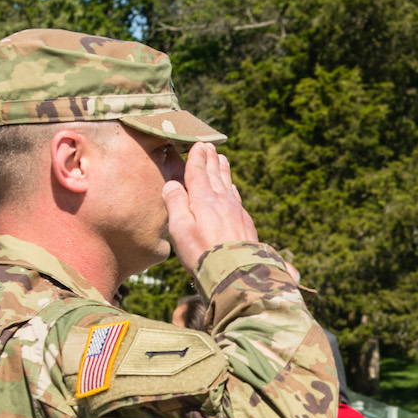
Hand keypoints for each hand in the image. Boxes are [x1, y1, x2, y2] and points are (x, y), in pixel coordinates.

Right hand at [163, 143, 258, 272]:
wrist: (237, 272)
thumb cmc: (202, 252)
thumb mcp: (180, 229)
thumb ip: (175, 203)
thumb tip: (172, 184)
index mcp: (203, 199)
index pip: (198, 173)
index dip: (197, 158)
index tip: (198, 145)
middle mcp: (221, 200)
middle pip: (215, 175)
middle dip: (211, 159)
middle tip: (209, 146)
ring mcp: (236, 210)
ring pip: (228, 184)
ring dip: (223, 170)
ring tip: (222, 159)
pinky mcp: (245, 223)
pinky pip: (236, 198)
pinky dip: (232, 188)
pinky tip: (232, 189)